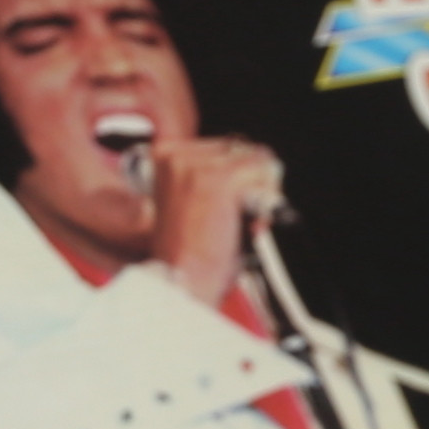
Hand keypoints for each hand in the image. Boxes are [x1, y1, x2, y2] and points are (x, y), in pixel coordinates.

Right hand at [144, 135, 283, 308]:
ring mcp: (195, 165)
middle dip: (250, 182)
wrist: (182, 282)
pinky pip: (264, 169)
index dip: (236, 176)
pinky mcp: (218, 178)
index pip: (223, 146)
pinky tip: (248, 220)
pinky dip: (267, 196)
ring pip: (257, 157)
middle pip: (242, 148)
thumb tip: (255, 159)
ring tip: (239, 221)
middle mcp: (174, 155)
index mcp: (161, 156)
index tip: (225, 206)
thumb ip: (209, 175)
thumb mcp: (189, 203)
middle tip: (235, 218)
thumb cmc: (188, 255)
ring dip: (260, 190)